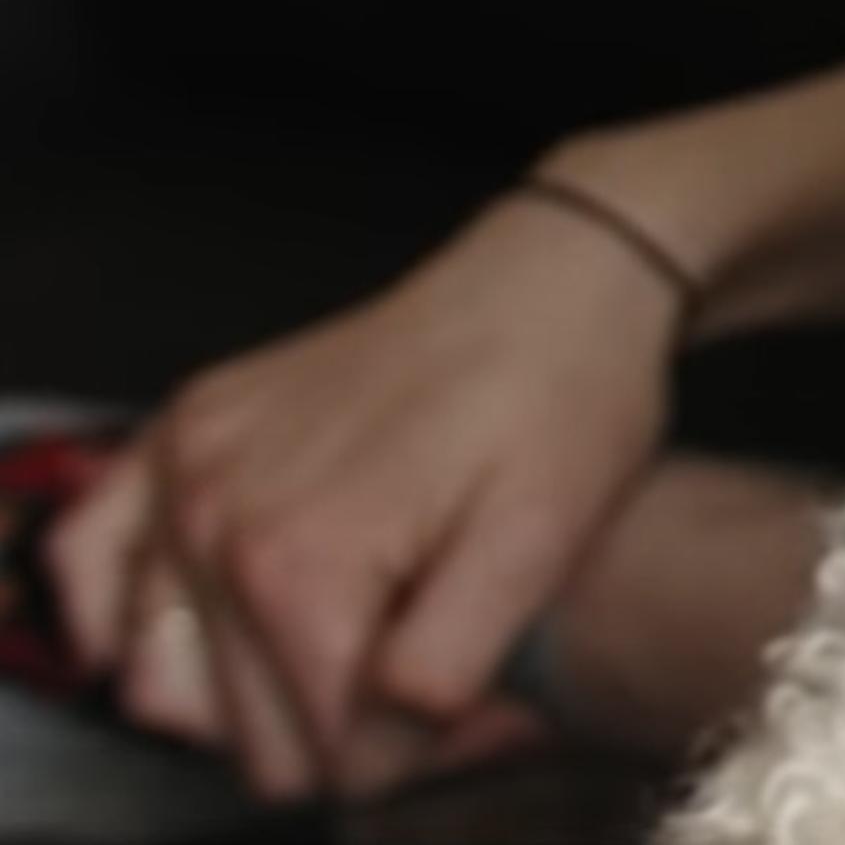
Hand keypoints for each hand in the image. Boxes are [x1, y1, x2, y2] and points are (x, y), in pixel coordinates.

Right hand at [46, 190, 682, 799]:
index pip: (328, 756)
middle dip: (340, 736)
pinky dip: (116, 615)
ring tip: (345, 664)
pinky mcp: (182, 429)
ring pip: (164, 678)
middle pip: (248, 731)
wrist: (551, 281)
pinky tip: (174, 640)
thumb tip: (376, 748)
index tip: (478, 715)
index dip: (412, 754)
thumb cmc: (563, 403)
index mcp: (302, 564)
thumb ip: (445, 670)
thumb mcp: (538, 549)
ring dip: (244, 699)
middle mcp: (215, 521)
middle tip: (427, 693)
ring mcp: (186, 467)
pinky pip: (88, 553)